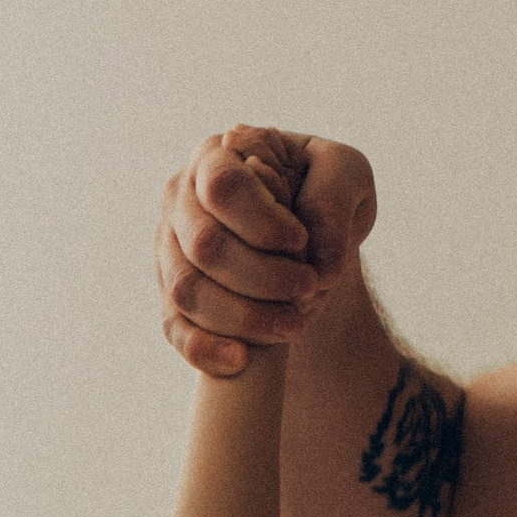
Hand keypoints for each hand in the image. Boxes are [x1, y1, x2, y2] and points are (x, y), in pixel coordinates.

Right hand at [155, 129, 376, 376]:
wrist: (308, 242)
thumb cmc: (323, 195)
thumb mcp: (347, 176)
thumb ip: (335, 196)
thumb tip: (319, 258)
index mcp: (216, 156)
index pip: (222, 186)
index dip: (262, 221)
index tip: (301, 242)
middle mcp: (181, 201)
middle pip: (204, 245)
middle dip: (261, 276)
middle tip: (309, 288)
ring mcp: (170, 252)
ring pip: (187, 291)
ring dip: (243, 316)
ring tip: (293, 326)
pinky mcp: (172, 298)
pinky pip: (175, 328)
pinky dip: (206, 348)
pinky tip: (242, 359)